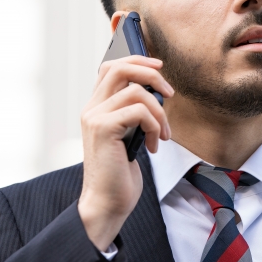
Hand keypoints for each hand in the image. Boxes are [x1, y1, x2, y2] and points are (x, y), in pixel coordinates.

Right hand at [77, 55, 174, 249]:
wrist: (108, 201)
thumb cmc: (120, 171)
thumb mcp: (129, 134)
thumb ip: (133, 111)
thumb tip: (157, 89)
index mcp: (96, 107)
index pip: (111, 67)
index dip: (136, 60)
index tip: (159, 66)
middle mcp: (91, 108)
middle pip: (120, 68)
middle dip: (152, 74)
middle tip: (170, 93)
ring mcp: (94, 117)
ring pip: (136, 91)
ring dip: (160, 112)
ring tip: (163, 134)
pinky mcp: (103, 129)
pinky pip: (139, 111)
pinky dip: (155, 125)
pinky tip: (153, 144)